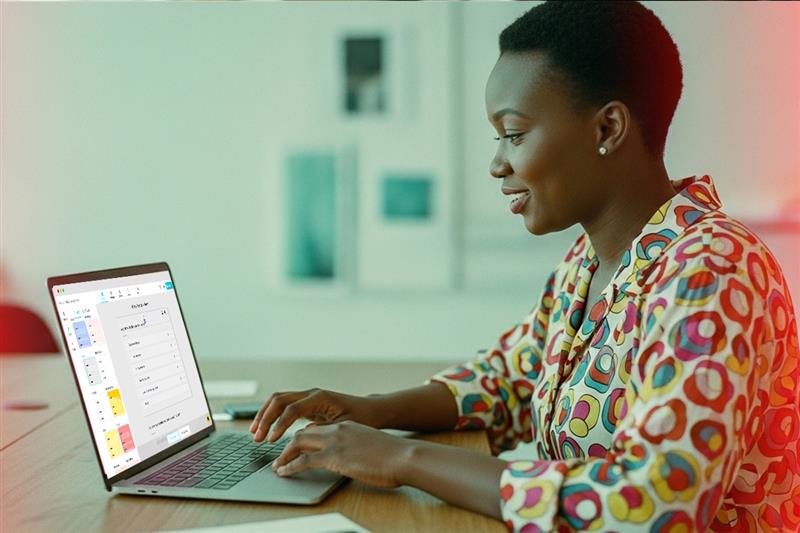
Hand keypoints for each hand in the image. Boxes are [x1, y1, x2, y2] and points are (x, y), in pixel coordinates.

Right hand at [249, 388, 382, 442]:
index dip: (279, 425)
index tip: (271, 441)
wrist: (371, 411)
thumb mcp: (344, 426)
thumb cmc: (361, 418)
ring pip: (278, 400)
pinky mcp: (307, 404)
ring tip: (254, 433)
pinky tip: (265, 429)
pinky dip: (271, 416)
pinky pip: (283, 406)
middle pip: (279, 400)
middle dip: (265, 418)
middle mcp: (311, 394)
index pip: (291, 409)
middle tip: (256, 437)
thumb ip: (324, 430)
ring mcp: (308, 397)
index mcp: (320, 398)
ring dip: (264, 415)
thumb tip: (303, 435)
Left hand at [270, 420, 410, 488]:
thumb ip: (357, 447)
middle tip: (278, 456)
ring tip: (276, 466)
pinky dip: (289, 466)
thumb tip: (352, 458)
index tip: (294, 448)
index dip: (302, 438)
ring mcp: (335, 442)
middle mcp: (337, 430)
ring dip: (283, 455)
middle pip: (303, 433)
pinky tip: (283, 472)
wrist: (403, 456)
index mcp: (347, 426)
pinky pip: (303, 461)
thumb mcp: (370, 445)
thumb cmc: (393, 455)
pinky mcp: (334, 457)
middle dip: (286, 444)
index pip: (316, 429)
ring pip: (298, 443)